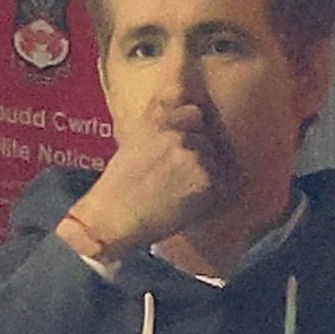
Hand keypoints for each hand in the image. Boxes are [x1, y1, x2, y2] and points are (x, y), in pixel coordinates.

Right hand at [58, 104, 222, 258]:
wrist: (114, 220)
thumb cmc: (118, 190)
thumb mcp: (133, 145)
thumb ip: (160, 131)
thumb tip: (182, 119)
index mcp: (159, 122)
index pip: (194, 113)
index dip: (192, 130)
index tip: (184, 147)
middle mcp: (178, 134)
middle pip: (206, 140)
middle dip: (199, 156)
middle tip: (177, 178)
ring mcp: (193, 155)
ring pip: (214, 162)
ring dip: (204, 176)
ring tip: (178, 192)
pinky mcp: (205, 179)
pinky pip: (219, 184)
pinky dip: (207, 196)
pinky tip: (184, 204)